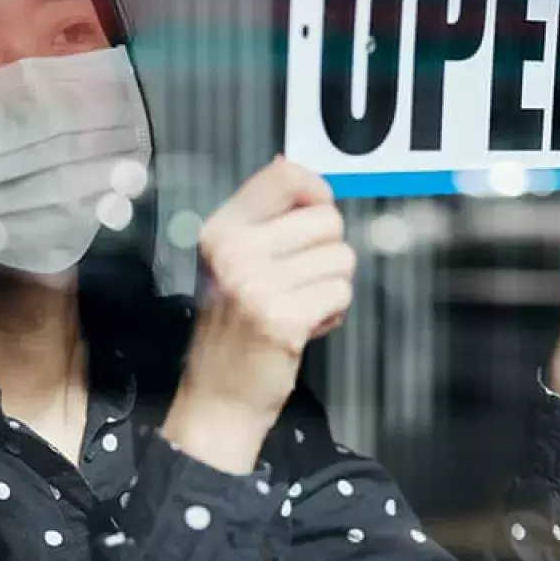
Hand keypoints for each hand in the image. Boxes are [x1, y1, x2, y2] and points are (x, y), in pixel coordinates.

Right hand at [162, 157, 354, 471]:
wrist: (218, 397)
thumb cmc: (233, 326)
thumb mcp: (231, 261)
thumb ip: (262, 217)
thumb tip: (291, 163)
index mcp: (221, 229)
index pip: (285, 175)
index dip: (316, 192)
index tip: (314, 216)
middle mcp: (234, 251)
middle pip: (327, 219)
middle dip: (328, 252)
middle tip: (300, 281)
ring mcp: (256, 285)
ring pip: (341, 258)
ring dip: (332, 285)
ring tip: (300, 305)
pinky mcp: (283, 318)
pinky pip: (341, 293)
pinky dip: (332, 312)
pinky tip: (305, 326)